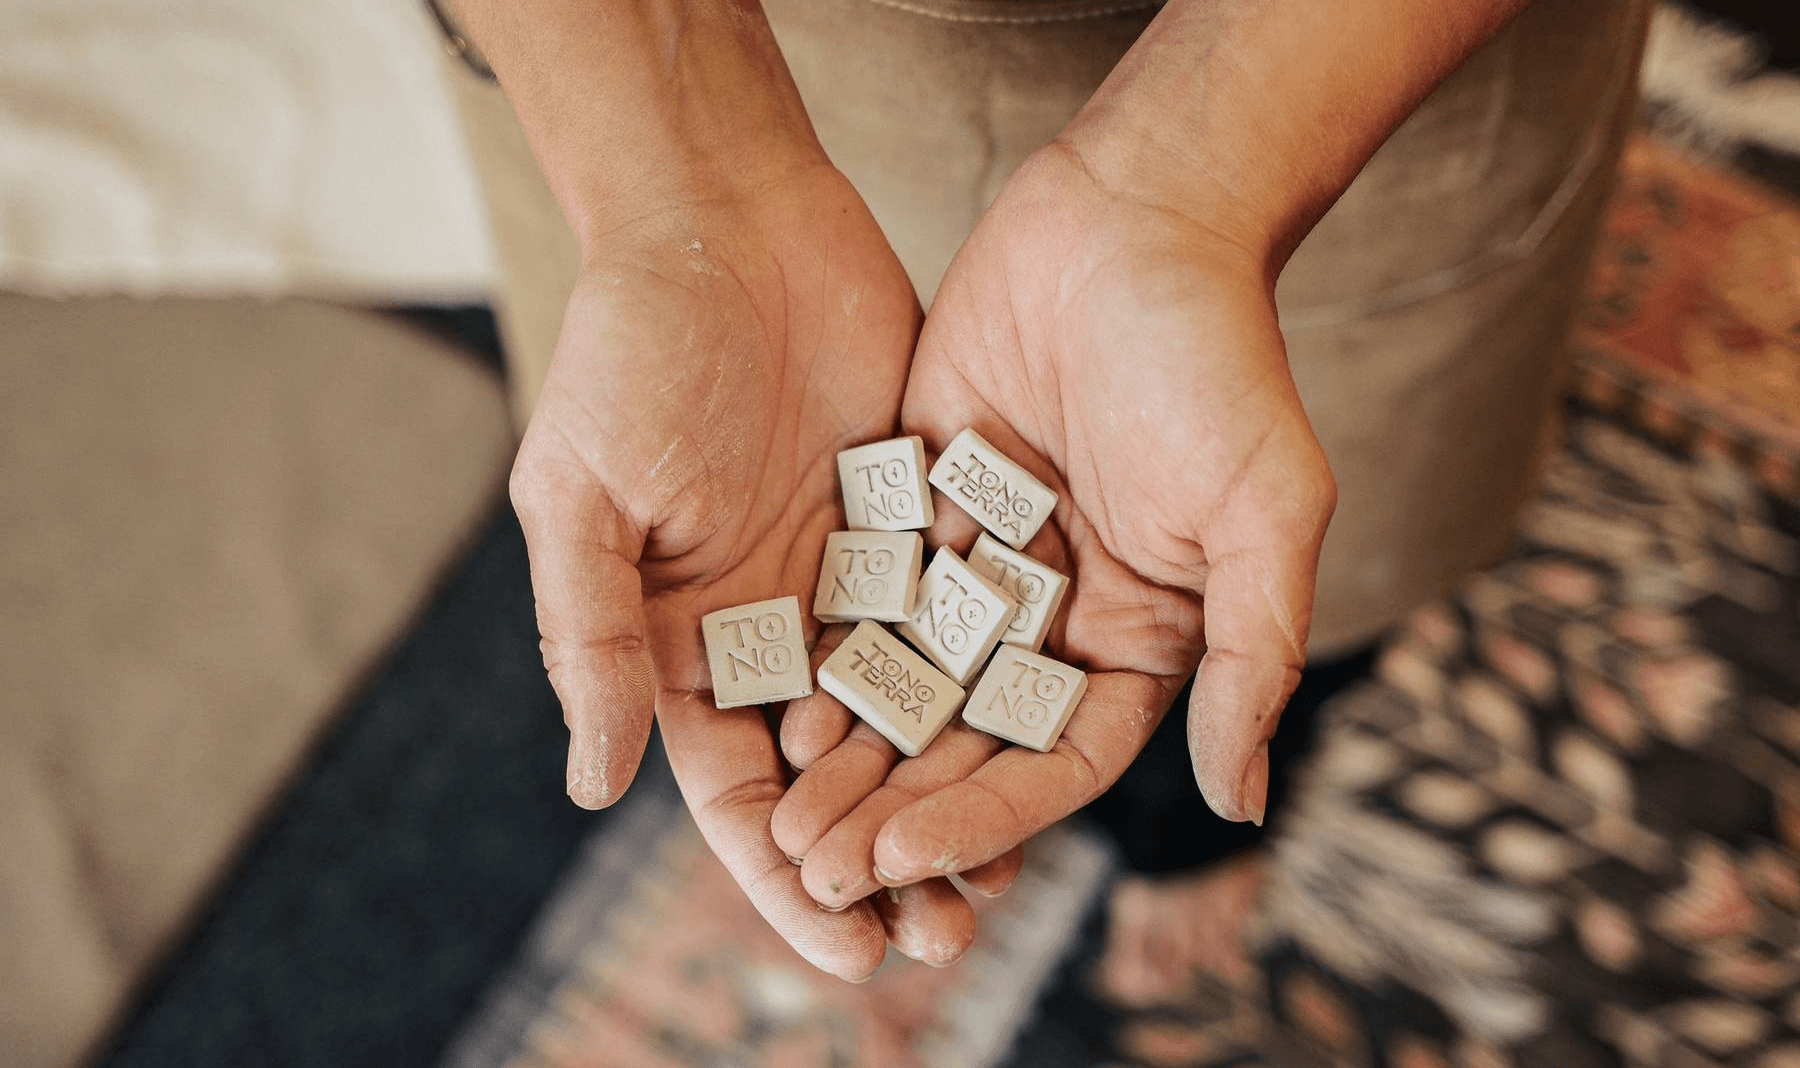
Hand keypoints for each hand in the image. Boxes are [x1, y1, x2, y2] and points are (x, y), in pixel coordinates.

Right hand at [509, 162, 970, 977]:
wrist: (725, 223)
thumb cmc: (630, 353)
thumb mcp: (585, 499)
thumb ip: (590, 640)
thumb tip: (593, 789)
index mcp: (681, 643)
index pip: (734, 795)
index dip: (786, 878)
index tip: (846, 952)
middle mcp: (769, 629)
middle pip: (832, 781)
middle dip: (882, 864)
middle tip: (944, 939)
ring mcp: (846, 581)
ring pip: (907, 722)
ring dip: (947, 800)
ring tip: (1004, 880)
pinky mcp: (913, 524)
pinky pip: (957, 626)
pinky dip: (989, 694)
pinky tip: (1038, 749)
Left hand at [771, 142, 1334, 903]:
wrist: (1134, 214)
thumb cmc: (1217, 359)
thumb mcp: (1261, 512)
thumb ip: (1249, 655)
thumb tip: (1244, 801)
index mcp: (1139, 638)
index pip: (1057, 763)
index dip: (987, 820)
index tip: (911, 861)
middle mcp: (1057, 616)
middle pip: (970, 742)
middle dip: (900, 809)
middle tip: (821, 867)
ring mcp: (984, 562)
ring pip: (911, 681)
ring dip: (856, 751)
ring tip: (786, 812)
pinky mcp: (920, 498)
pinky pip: (870, 592)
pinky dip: (831, 648)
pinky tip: (776, 698)